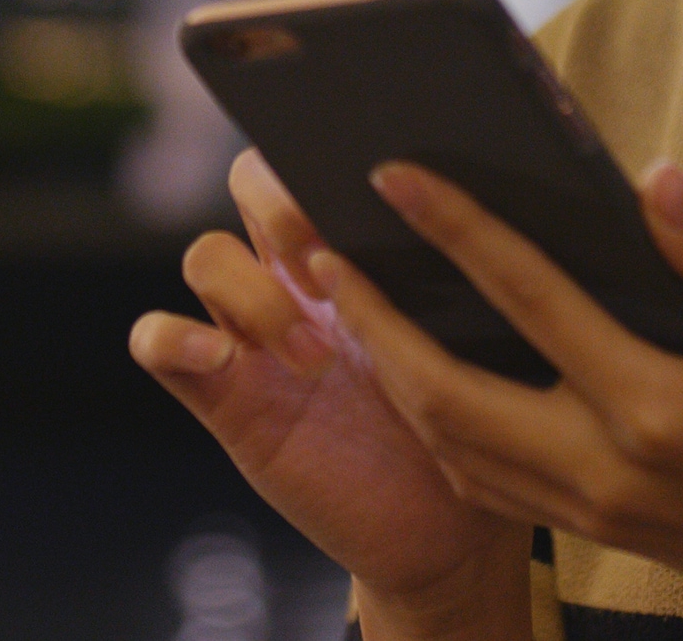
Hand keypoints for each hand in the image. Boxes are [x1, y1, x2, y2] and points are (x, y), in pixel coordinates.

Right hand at [131, 150, 531, 639]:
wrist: (450, 533)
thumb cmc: (482, 422)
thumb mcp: (491, 335)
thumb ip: (481, 267)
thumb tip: (525, 188)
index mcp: (363, 248)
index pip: (316, 152)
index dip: (324, 149)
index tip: (370, 181)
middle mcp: (300, 276)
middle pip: (250, 182)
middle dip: (282, 206)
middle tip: (330, 257)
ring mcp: (254, 333)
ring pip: (204, 254)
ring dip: (252, 290)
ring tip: (315, 354)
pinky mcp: (224, 396)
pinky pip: (158, 343)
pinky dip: (172, 336)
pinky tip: (218, 354)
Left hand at [317, 159, 682, 640]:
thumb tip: (652, 178)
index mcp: (656, 407)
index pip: (530, 300)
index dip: (456, 231)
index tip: (395, 175)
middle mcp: (605, 468)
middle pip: (449, 392)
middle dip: (373, 320)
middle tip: (320, 252)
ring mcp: (590, 508)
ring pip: (452, 443)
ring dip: (389, 373)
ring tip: (344, 303)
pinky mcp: (591, 528)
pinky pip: (481, 476)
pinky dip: (432, 423)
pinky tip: (412, 376)